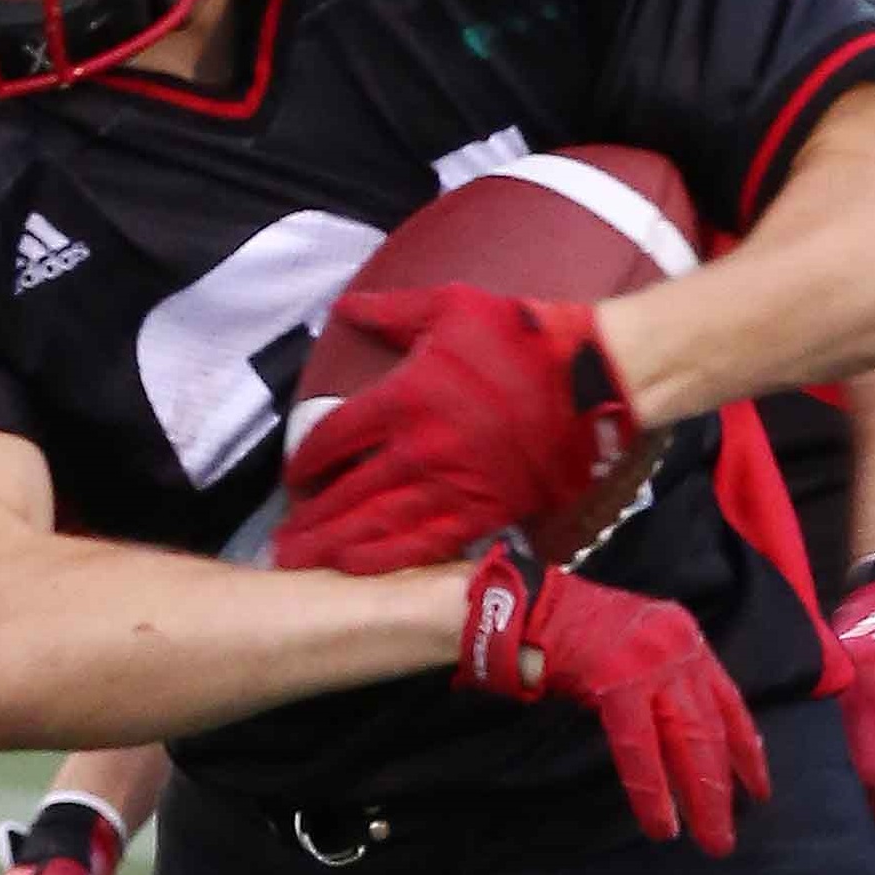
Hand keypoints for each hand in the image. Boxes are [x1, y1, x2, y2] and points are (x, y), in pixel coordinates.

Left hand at [276, 286, 642, 573]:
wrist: (596, 378)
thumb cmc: (524, 336)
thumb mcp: (451, 305)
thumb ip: (390, 311)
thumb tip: (344, 307)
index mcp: (405, 397)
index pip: (334, 436)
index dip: (306, 459)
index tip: (294, 475)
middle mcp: (420, 449)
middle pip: (346, 493)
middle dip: (309, 520)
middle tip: (278, 543)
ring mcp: (453, 486)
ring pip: (378, 526)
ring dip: (335, 547)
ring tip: (300, 564)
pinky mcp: (487, 511)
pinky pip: (426, 544)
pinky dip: (388, 559)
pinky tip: (357, 569)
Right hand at [456, 530, 767, 850]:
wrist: (529, 608)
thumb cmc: (574, 632)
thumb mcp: (638, 645)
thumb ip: (663, 680)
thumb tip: (682, 739)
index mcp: (686, 639)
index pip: (728, 701)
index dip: (746, 750)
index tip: (758, 789)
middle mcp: (679, 648)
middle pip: (712, 728)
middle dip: (722, 787)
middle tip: (725, 837)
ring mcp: (651, 664)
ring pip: (688, 741)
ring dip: (700, 796)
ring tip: (710, 838)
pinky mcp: (619, 683)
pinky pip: (641, 748)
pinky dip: (652, 790)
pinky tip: (660, 822)